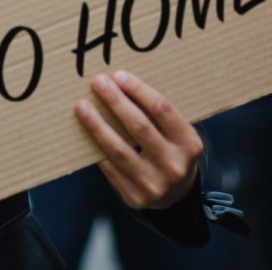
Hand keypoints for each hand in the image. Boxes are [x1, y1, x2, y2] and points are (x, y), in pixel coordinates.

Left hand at [76, 69, 202, 210]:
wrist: (176, 195)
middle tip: (98, 82)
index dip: (139, 90)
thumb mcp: (177, 133)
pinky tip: (85, 131)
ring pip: (119, 149)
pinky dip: (96, 148)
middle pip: (139, 126)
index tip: (119, 75)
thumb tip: (121, 81)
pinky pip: (110, 168)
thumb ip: (158, 113)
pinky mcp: (135, 197)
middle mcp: (174, 165)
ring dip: (97, 124)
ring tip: (82, 106)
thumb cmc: (171, 151)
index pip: (162, 109)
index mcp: (189, 144)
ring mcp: (154, 185)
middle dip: (115, 101)